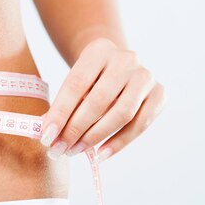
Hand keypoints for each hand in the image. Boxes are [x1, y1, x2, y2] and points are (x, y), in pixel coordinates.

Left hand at [40, 37, 165, 161]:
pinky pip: (140, 124)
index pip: (76, 84)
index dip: (60, 113)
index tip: (46, 136)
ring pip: (122, 113)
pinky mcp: (159, 94)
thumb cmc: (88, 79)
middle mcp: (126, 59)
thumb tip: (46, 134)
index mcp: (99, 50)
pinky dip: (119, 142)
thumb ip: (60, 106)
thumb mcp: (72, 83)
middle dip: (76, 129)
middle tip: (60, 148)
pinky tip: (100, 154)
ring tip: (75, 151)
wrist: (116, 66)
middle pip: (99, 100)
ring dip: (95, 137)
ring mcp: (145, 76)